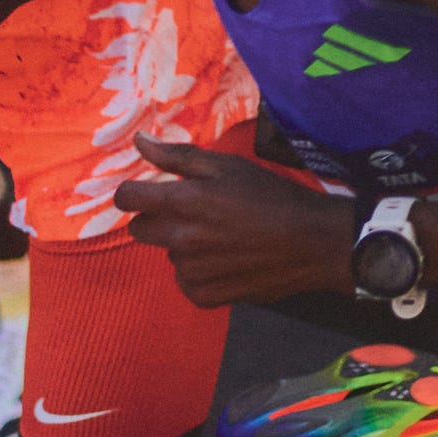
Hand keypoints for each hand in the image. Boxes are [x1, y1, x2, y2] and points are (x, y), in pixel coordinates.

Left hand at [114, 134, 354, 307]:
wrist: (311, 242)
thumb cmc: (271, 196)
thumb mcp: (227, 165)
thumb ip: (177, 156)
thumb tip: (138, 141)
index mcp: (182, 201)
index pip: (126, 199)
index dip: (133, 193)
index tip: (148, 193)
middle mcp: (181, 238)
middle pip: (140, 230)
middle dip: (156, 219)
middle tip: (191, 214)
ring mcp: (193, 270)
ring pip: (169, 256)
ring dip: (184, 247)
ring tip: (221, 238)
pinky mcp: (208, 295)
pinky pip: (187, 283)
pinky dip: (199, 275)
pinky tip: (225, 262)